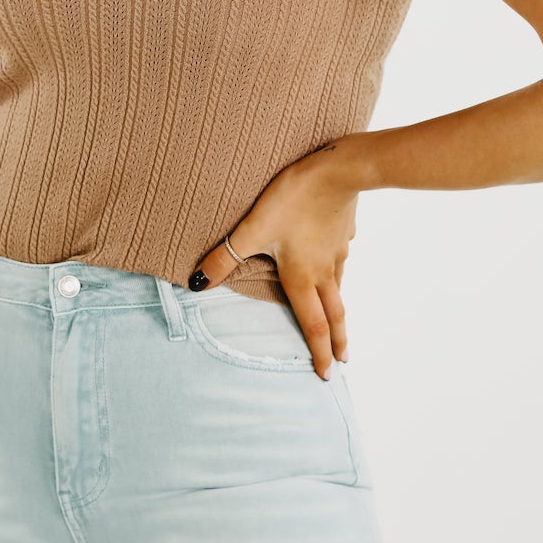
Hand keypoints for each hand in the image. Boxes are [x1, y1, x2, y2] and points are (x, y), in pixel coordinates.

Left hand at [187, 141, 363, 379]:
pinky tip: (333, 258)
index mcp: (302, 277)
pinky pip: (340, 256)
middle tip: (343, 360)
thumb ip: (225, 257)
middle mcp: (323, 270)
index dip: (319, 352)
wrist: (339, 168)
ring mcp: (338, 250)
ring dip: (338, 307)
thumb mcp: (252, 228)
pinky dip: (337, 269)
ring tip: (336, 316)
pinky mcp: (344, 229)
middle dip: (337, 340)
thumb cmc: (294, 200)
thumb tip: (197, 283)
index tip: (325, 374)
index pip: (312, 325)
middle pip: (334, 314)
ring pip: (339, 286)